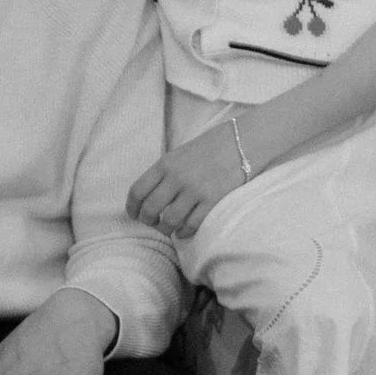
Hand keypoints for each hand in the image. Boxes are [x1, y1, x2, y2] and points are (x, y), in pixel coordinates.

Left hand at [125, 120, 252, 239]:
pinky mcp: (212, 200)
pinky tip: (184, 231)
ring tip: (168, 229)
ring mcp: (195, 190)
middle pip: (150, 209)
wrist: (243, 141)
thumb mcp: (180, 154)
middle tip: (152, 224)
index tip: (134, 214)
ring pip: (169, 221)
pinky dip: (184, 232)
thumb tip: (150, 196)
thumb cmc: (211, 147)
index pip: (137, 191)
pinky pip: (191, 225)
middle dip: (148, 221)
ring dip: (165, 229)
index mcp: (165, 163)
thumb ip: (165, 173)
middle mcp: (177, 177)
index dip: (132, 207)